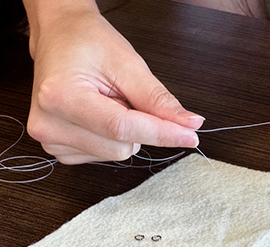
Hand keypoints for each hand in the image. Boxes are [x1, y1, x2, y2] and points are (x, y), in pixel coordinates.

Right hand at [23, 0, 203, 163]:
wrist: (60, 38)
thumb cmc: (87, 43)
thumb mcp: (128, 64)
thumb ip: (158, 100)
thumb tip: (188, 124)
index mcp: (61, 96)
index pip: (122, 129)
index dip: (162, 133)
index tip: (190, 136)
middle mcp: (49, 124)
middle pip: (122, 147)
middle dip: (139, 126)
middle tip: (124, 96)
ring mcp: (51, 140)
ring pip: (116, 155)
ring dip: (125, 132)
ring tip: (107, 102)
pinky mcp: (58, 150)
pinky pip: (105, 156)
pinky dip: (112, 138)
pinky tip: (99, 115)